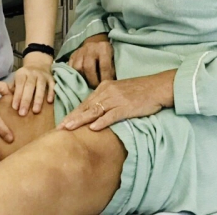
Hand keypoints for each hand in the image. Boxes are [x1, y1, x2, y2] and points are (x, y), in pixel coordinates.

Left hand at [11, 52, 54, 115]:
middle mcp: (32, 73)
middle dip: (26, 100)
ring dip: (38, 99)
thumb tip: (5, 98)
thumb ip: (11, 87)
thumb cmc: (25, 76)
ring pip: (41, 87)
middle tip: (23, 113)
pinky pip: (52, 86)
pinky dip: (51, 93)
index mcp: (22, 73)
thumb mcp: (16, 78)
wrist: (38, 64)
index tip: (15, 108)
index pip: (19, 85)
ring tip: (35, 111)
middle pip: (29, 86)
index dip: (17, 96)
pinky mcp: (51, 79)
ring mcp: (43, 75)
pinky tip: (49, 102)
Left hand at [57, 70, 175, 131]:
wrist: (157, 86)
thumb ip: (107, 99)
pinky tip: (92, 128)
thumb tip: (96, 113)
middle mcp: (107, 92)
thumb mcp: (120, 91)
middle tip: (59, 128)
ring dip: (80, 120)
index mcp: (105, 87)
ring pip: (94, 111)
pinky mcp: (126, 107)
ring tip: (69, 128)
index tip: (63, 122)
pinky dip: (101, 122)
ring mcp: (116, 99)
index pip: (85, 102)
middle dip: (72, 118)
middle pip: (86, 107)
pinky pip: (111, 115)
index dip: (73, 113)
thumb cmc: (140, 91)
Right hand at [68, 33, 114, 87]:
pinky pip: (70, 67)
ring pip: (78, 68)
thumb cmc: (106, 54)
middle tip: (95, 89)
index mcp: (103, 48)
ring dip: (83, 79)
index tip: (106, 87)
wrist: (95, 42)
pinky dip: (74, 76)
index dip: (105, 78)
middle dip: (92, 81)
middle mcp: (91, 48)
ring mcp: (80, 51)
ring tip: (87, 86)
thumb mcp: (113, 58)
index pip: (104, 66)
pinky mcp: (72, 55)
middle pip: (88, 67)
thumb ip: (111, 70)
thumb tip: (109, 85)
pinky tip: (80, 81)